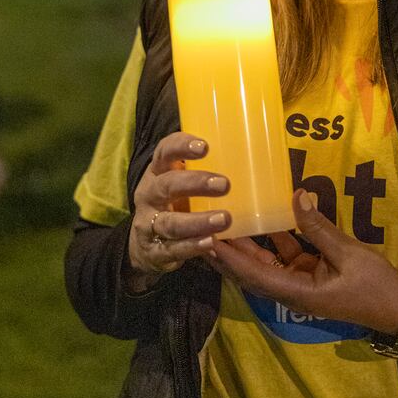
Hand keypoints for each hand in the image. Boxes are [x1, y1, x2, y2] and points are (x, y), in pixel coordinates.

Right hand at [126, 132, 230, 289]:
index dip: (181, 146)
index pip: (164, 151)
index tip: (204, 147)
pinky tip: (210, 242)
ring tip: (224, 219)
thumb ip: (207, 170)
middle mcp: (149, 195)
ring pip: (170, 222)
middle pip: (167, 185)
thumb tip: (255, 157)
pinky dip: (192, 246)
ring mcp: (148, 224)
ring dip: (198, 221)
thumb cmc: (174, 202)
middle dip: (195, 183)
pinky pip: (173, 249)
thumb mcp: (181, 182)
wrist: (143, 244)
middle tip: (224, 184)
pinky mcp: (153, 251)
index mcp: (158, 171)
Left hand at [210, 189, 397, 333]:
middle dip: (228, 253)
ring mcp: (299, 282)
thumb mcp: (347, 254)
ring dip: (245, 246)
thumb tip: (297, 196)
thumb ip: (319, 227)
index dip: (230, 259)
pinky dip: (271, 241)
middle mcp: (291, 290)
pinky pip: (284, 257)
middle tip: (203, 228)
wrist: (397, 306)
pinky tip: (260, 220)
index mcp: (296, 292)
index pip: (254, 275)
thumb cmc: (373, 285)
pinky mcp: (309, 273)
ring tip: (223, 221)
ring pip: (264, 263)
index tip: (208, 242)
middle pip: (251, 272)